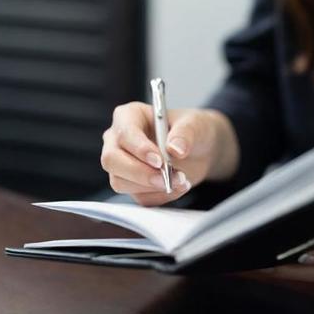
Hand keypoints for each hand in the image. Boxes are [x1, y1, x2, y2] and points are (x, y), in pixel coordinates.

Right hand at [101, 102, 238, 205]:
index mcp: (129, 116)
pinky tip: (178, 187)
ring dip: (152, 187)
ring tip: (181, 180)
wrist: (201, 150)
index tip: (159, 161)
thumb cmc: (192, 129)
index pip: (124, 133)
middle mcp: (118, 140)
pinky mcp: (132, 185)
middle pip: (112, 160)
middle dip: (140, 173)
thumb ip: (185, 133)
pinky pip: (138, 197)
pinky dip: (160, 196)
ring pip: (120, 182)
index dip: (139, 149)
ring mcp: (122, 164)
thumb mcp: (195, 124)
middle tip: (167, 178)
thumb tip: (175, 149)